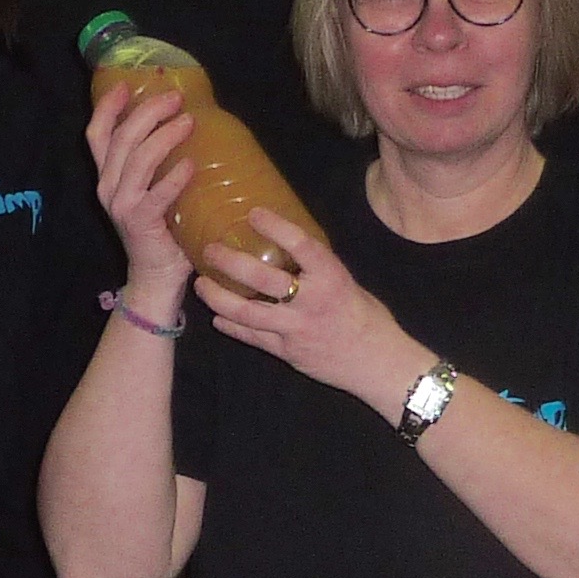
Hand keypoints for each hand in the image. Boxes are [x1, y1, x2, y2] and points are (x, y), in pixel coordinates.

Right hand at [86, 82, 200, 292]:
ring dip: (164, 136)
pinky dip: (173, 178)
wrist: (156, 278)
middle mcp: (108, 187)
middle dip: (147, 112)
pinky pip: (155, 194)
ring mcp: (121, 205)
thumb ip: (161, 164)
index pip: (98, 134)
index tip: (127, 83)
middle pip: (121, 138)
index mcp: (109, 176)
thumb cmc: (163, 230)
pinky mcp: (139, 222)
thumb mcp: (154, 190)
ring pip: (137, 159)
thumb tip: (190, 125)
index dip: (108, 106)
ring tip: (188, 121)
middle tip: (176, 98)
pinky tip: (190, 165)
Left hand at [195, 210, 426, 409]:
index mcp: (332, 278)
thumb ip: (318, 269)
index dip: (275, 226)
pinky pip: (252, 338)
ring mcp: (296, 330)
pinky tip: (216, 316)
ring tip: (201, 285)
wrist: (377, 364)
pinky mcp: (287, 353)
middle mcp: (311, 302)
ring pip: (248, 313)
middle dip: (231, 264)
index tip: (253, 213)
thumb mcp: (347, 283)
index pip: (301, 245)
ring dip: (219, 298)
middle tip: (210, 251)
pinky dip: (231, 326)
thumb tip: (287, 248)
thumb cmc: (366, 319)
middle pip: (264, 281)